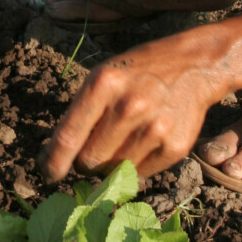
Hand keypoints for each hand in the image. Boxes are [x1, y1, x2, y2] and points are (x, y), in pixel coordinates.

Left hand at [38, 32, 222, 182]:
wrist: (193, 67)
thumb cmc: (138, 72)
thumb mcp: (103, 76)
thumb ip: (81, 113)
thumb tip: (57, 158)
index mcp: (104, 84)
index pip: (68, 138)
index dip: (52, 163)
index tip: (47, 174)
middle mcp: (129, 107)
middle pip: (89, 161)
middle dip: (85, 161)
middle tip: (94, 150)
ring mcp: (154, 129)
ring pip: (113, 172)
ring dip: (111, 164)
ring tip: (123, 140)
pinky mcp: (174, 147)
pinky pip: (140, 174)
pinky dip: (135, 166)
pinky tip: (143, 143)